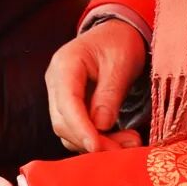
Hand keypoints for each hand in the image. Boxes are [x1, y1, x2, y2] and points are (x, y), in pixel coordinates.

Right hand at [45, 20, 146, 154]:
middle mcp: (56, 83)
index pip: (66, 103)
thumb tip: (101, 126)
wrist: (117, 35)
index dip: (80, 128)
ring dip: (98, 144)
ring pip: (70, 131)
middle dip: (92, 141)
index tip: (97, 147)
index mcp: (65, 65)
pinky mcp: (70, 108)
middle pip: (64, 122)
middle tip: (125, 150)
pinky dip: (98, 139)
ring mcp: (60, 96)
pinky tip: (121, 140)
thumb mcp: (121, 64)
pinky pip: (78, 130)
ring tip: (130, 143)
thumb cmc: (119, 43)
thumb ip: (110, 94)